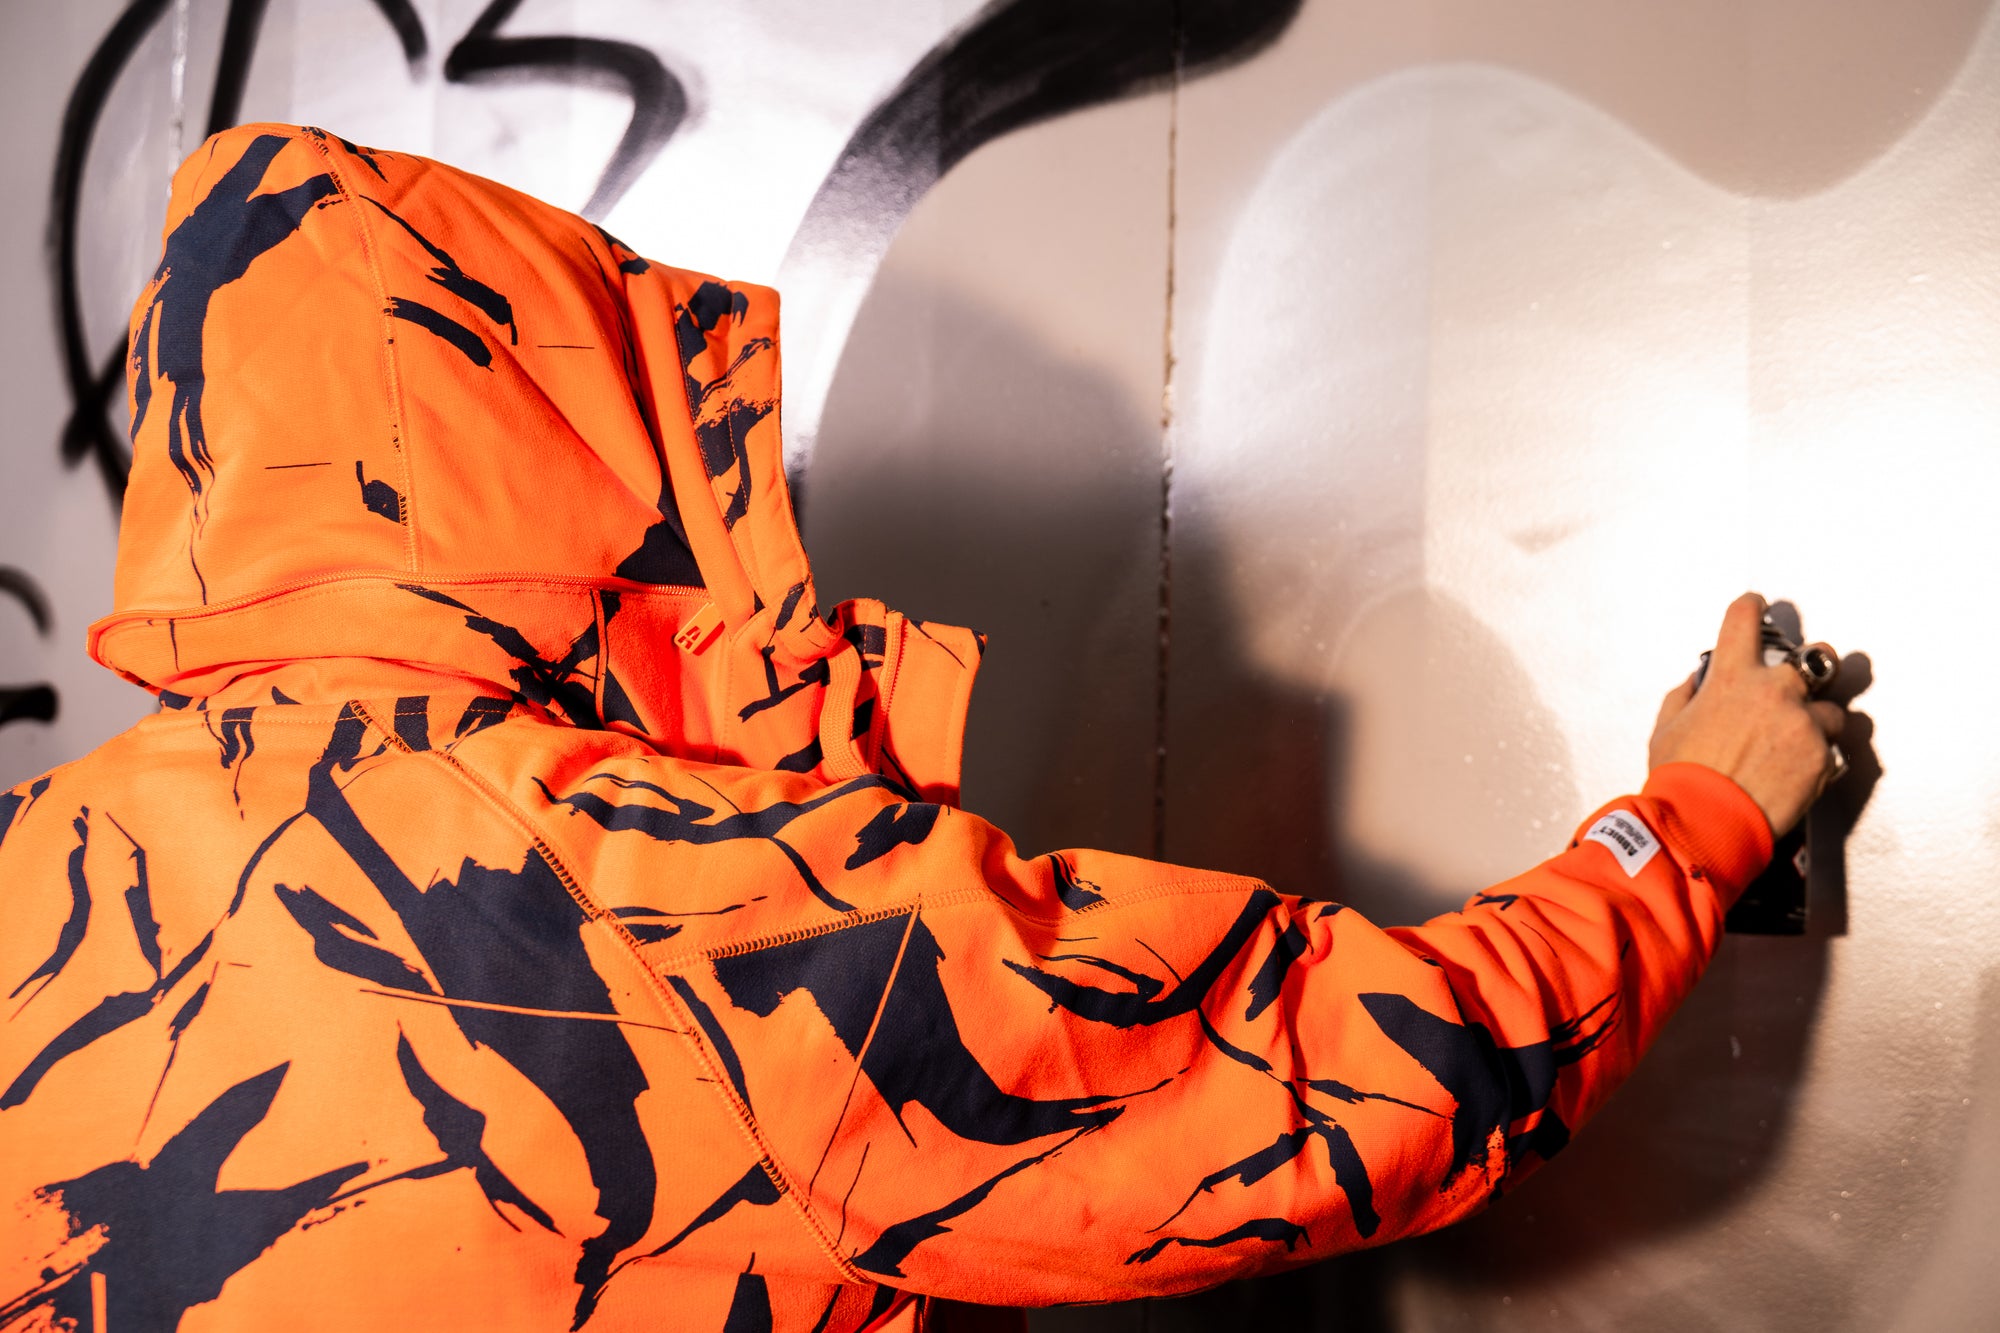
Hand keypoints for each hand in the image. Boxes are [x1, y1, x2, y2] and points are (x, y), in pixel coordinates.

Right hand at [1649, 592, 1846, 836]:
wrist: (1706, 823)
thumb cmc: (1682, 780)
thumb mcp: (1667, 728)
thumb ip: (1686, 696)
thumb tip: (1699, 685)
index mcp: (1732, 677)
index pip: (1744, 618)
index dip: (1750, 607)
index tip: (1754, 606)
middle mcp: (1774, 692)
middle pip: (1817, 656)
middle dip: (1813, 666)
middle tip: (1803, 682)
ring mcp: (1804, 724)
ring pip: (1831, 711)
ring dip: (1816, 725)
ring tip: (1793, 748)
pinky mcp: (1823, 757)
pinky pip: (1833, 752)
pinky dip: (1818, 761)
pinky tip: (1793, 773)